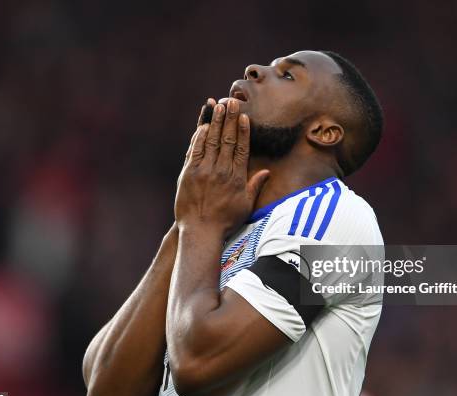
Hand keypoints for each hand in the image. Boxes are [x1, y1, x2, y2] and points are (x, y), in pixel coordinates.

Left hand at [175, 98, 269, 238]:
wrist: (201, 231)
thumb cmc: (225, 221)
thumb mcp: (246, 205)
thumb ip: (255, 186)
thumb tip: (267, 173)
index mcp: (236, 177)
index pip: (241, 148)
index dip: (243, 130)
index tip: (244, 116)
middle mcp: (221, 171)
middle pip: (227, 140)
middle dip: (230, 119)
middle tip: (232, 101)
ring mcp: (204, 171)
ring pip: (211, 141)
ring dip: (215, 122)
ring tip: (218, 106)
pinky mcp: (189, 173)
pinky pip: (195, 150)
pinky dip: (199, 137)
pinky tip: (203, 125)